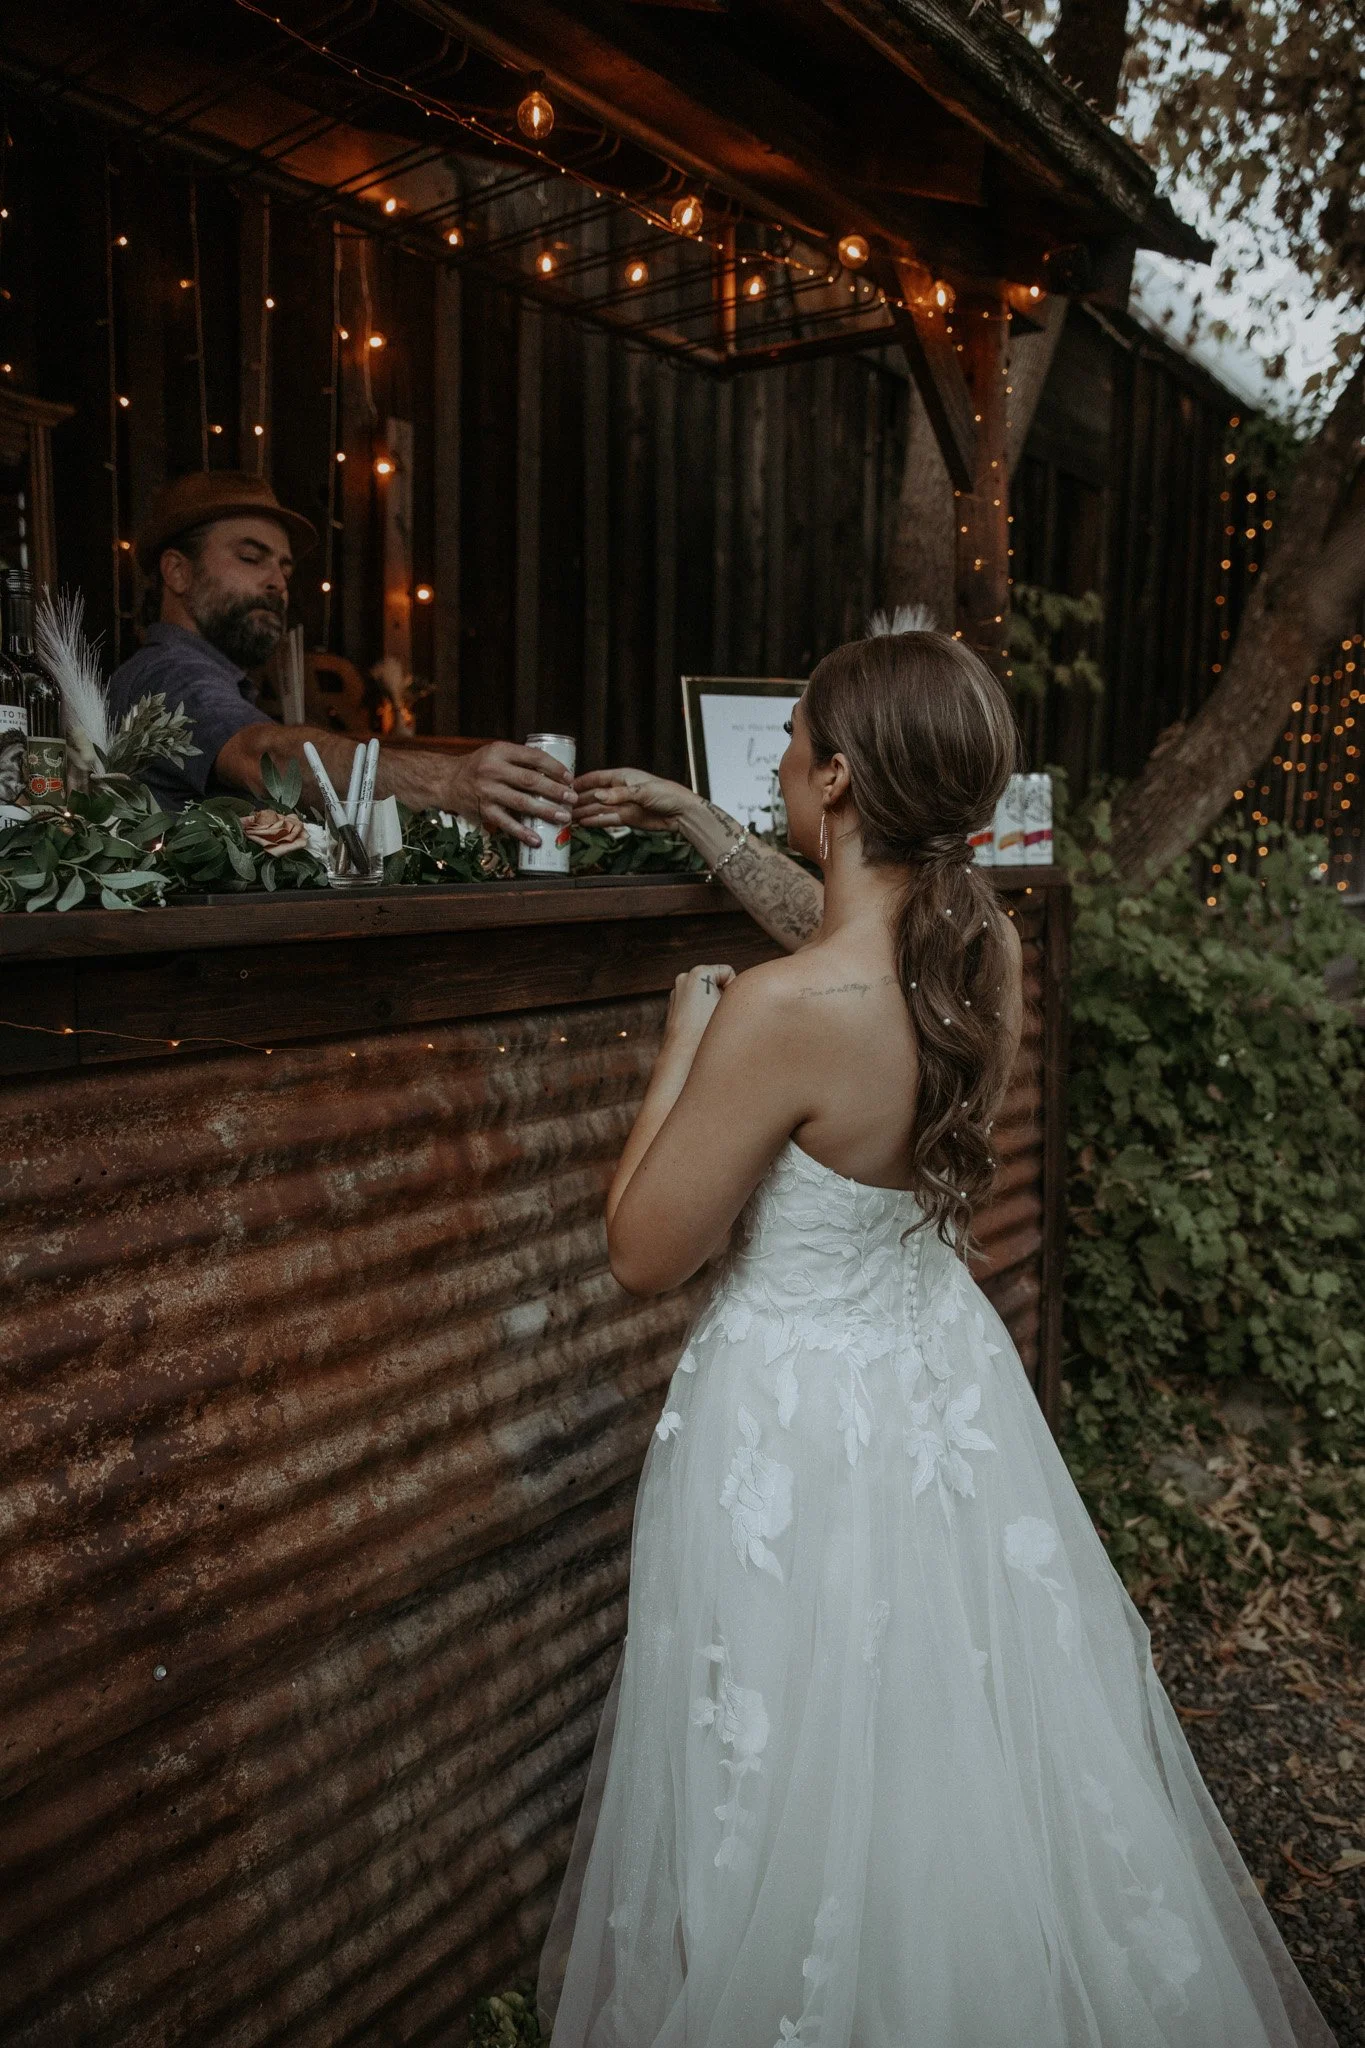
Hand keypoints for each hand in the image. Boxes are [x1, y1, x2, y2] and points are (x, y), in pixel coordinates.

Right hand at [453, 741, 575, 847]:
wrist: (448, 781)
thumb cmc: (479, 767)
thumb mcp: (497, 754)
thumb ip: (520, 760)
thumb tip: (555, 774)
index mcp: (500, 751)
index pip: (534, 757)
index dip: (554, 767)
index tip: (569, 778)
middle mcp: (493, 770)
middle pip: (531, 780)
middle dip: (555, 791)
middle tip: (572, 798)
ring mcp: (488, 791)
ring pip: (522, 802)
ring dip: (546, 811)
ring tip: (564, 817)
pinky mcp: (483, 810)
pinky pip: (506, 823)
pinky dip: (522, 832)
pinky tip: (537, 839)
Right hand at [574, 767, 696, 832]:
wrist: (681, 813)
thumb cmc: (666, 794)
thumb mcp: (642, 792)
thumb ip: (619, 795)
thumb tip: (598, 796)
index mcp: (622, 777)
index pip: (597, 778)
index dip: (581, 782)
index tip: (566, 785)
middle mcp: (619, 790)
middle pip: (594, 795)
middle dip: (579, 800)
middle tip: (562, 805)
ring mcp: (622, 805)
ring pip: (598, 808)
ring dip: (584, 812)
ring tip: (568, 817)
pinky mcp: (626, 818)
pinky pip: (606, 820)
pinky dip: (595, 822)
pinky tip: (582, 824)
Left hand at [664, 964, 735, 1049]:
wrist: (683, 1055)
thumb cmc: (708, 1031)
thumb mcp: (730, 1006)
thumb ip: (737, 993)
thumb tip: (748, 991)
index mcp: (698, 972)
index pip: (728, 972)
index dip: (733, 989)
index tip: (727, 1006)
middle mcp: (684, 978)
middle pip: (714, 982)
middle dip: (720, 996)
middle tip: (720, 1015)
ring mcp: (676, 992)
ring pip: (703, 993)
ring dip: (710, 1004)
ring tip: (710, 1021)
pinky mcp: (672, 1006)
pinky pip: (693, 1003)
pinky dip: (699, 1011)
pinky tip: (700, 1026)